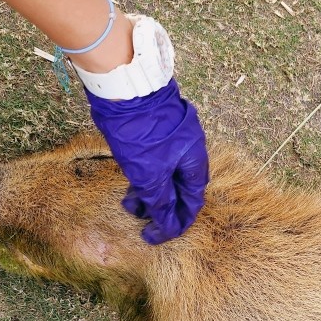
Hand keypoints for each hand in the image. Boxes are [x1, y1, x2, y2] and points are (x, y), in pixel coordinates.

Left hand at [86, 79, 208, 244]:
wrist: (125, 85)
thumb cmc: (141, 130)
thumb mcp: (149, 174)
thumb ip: (159, 201)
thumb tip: (166, 223)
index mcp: (195, 161)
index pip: (192, 201)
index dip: (177, 222)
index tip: (158, 235)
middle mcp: (189, 150)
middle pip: (179, 189)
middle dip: (160, 208)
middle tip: (140, 221)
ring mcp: (173, 138)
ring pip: (165, 175)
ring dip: (148, 193)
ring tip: (128, 202)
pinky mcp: (157, 130)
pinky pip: (156, 161)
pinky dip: (145, 175)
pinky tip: (129, 178)